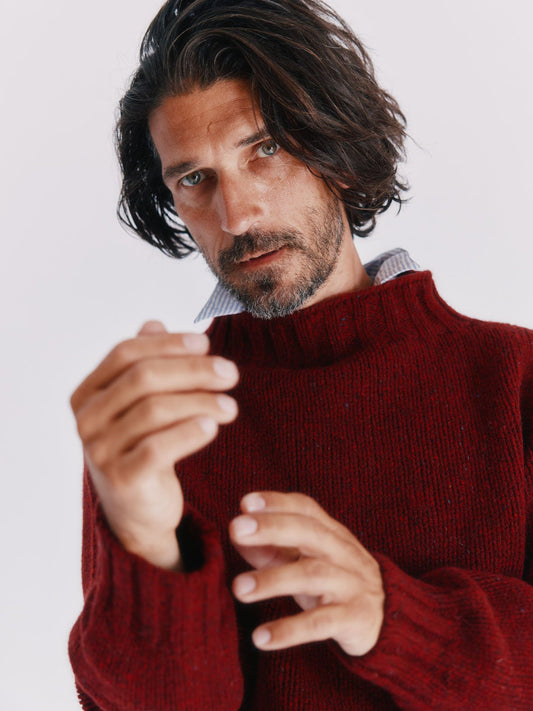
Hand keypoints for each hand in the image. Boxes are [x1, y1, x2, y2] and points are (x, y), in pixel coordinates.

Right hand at [70, 320, 238, 568]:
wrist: (138, 510)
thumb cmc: (141, 448)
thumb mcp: (141, 405)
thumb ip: (144, 365)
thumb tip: (155, 323)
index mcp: (87, 393)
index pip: (126, 353)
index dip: (169, 344)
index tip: (207, 343)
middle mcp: (86, 420)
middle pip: (143, 378)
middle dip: (193, 371)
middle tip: (230, 373)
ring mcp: (99, 451)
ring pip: (155, 411)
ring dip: (200, 401)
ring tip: (231, 406)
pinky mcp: (122, 480)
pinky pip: (159, 448)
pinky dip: (189, 432)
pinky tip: (213, 426)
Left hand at [229, 492, 383, 655]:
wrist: (388, 616)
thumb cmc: (333, 580)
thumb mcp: (305, 561)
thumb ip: (271, 549)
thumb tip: (236, 535)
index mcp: (330, 532)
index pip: (305, 508)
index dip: (277, 503)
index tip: (246, 502)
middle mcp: (342, 551)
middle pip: (308, 532)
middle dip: (271, 528)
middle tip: (235, 529)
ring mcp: (351, 583)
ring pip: (312, 575)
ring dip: (272, 580)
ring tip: (238, 588)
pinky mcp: (354, 618)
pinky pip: (320, 623)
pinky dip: (289, 630)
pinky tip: (261, 637)